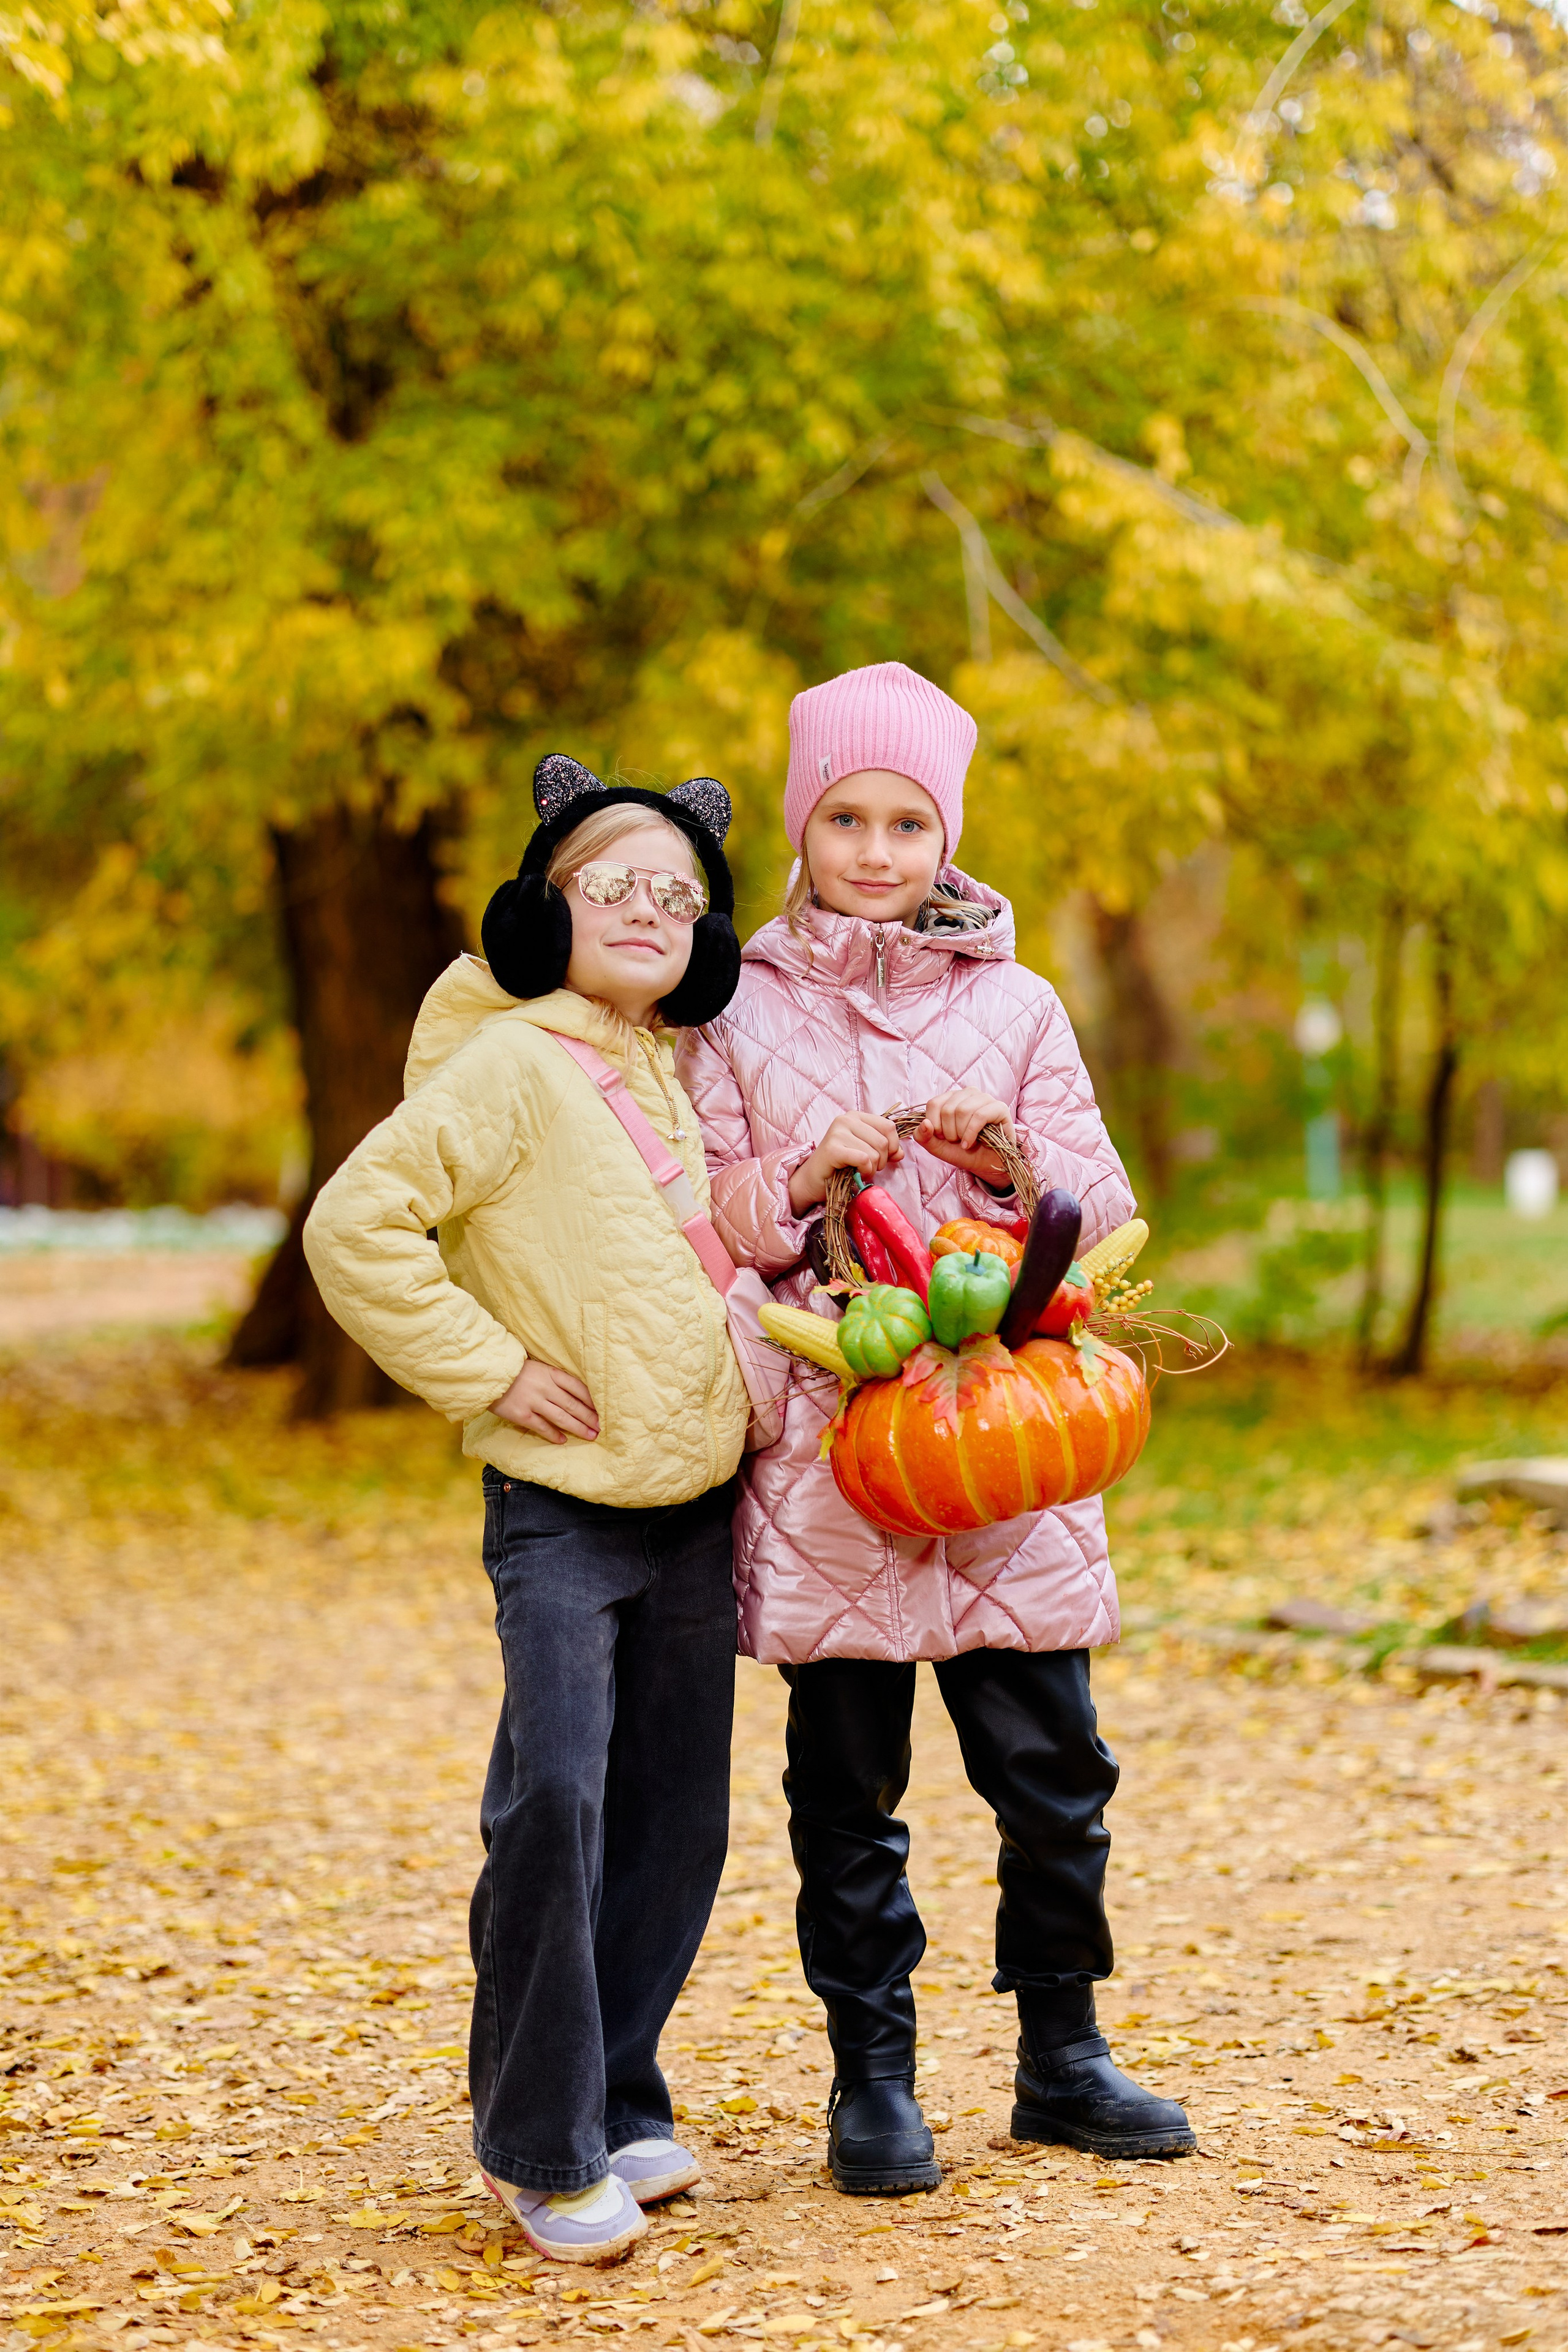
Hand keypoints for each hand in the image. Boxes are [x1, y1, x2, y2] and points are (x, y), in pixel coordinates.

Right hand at [489, 1360, 599, 1444]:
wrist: (489, 1373)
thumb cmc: (514, 1370)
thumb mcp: (538, 1367)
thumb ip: (554, 1378)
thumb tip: (573, 1392)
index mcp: (551, 1373)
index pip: (578, 1387)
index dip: (592, 1400)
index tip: (602, 1409)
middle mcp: (545, 1387)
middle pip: (573, 1404)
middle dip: (589, 1417)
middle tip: (601, 1427)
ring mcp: (534, 1401)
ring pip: (562, 1417)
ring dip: (578, 1427)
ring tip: (590, 1435)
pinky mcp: (521, 1414)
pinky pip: (542, 1427)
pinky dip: (554, 1434)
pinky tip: (564, 1440)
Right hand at [788, 1111, 903, 1213]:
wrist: (814, 1180)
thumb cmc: (840, 1165)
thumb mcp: (867, 1152)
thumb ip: (885, 1149)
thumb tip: (900, 1153)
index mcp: (856, 1116)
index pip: (888, 1126)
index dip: (893, 1146)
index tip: (884, 1158)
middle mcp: (846, 1119)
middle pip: (883, 1141)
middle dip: (881, 1161)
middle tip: (868, 1168)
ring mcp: (837, 1132)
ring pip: (874, 1152)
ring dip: (872, 1168)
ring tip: (859, 1170)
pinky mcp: (832, 1149)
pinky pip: (863, 1159)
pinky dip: (864, 1171)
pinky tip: (855, 1173)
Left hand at [913, 1088, 1014, 1184]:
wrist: (985, 1163)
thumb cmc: (962, 1151)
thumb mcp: (937, 1146)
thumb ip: (923, 1136)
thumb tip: (924, 1123)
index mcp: (951, 1097)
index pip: (934, 1104)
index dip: (935, 1125)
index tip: (943, 1137)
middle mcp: (968, 1093)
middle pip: (948, 1109)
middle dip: (949, 1132)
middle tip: (957, 1141)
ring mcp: (985, 1098)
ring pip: (963, 1110)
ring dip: (961, 1133)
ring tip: (965, 1142)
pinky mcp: (999, 1108)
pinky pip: (980, 1116)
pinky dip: (971, 1134)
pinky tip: (970, 1144)